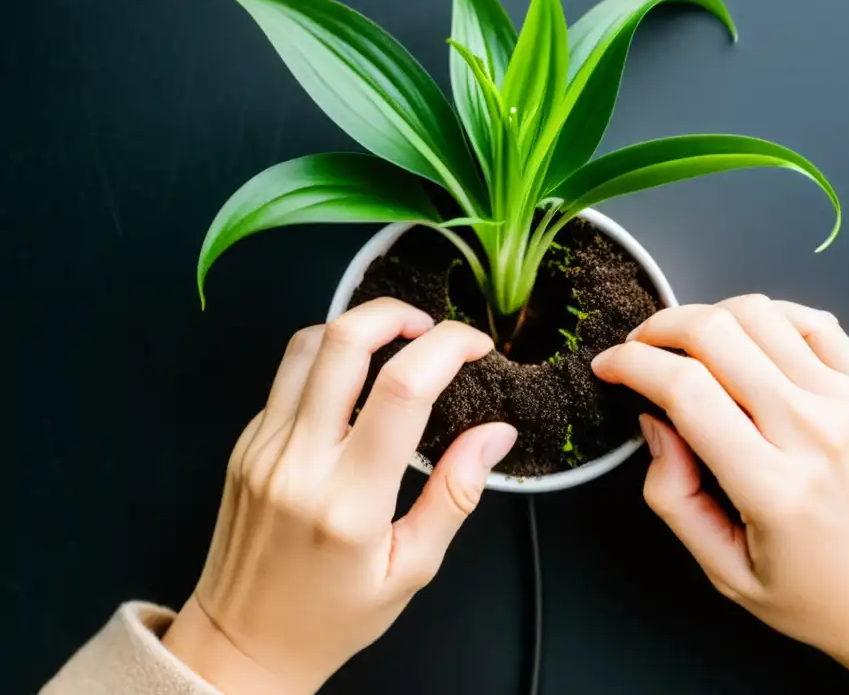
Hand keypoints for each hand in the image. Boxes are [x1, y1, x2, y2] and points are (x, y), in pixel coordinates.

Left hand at [162, 299, 516, 694]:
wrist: (242, 644)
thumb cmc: (331, 617)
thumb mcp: (411, 569)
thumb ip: (456, 494)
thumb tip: (496, 435)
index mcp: (349, 501)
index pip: (401, 390)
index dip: (447, 348)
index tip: (475, 348)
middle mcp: (299, 462)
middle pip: (344, 341)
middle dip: (397, 314)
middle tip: (431, 329)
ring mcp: (264, 448)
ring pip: (307, 344)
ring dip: (358, 327)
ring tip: (396, 343)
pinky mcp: (246, 444)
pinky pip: (287, 376)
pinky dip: (329, 361)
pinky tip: (356, 386)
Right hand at [592, 296, 848, 694]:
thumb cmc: (817, 596)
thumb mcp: (725, 570)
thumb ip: (672, 495)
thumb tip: (654, 420)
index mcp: (773, 487)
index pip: (685, 389)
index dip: (631, 364)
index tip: (608, 366)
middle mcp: (814, 433)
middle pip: (717, 334)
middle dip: (659, 328)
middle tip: (638, 348)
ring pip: (760, 314)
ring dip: (707, 316)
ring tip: (687, 345)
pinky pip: (811, 320)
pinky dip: (766, 316)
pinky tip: (745, 338)